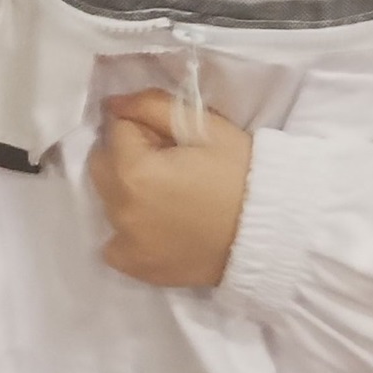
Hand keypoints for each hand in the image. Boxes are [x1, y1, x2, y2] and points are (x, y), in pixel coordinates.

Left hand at [89, 89, 252, 286]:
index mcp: (134, 170)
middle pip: (102, 165)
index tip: (171, 138)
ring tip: (168, 195)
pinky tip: (155, 225)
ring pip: (107, 201)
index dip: (144, 126)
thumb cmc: (241, 172)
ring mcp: (127, 242)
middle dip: (126, 154)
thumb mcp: (205, 127)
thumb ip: (153, 106)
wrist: (271, 232)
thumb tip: (113, 104)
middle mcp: (121, 209)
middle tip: (166, 162)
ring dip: (126, 190)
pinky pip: (113, 244)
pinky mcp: (138, 267)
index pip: (117, 129)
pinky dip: (126, 231)